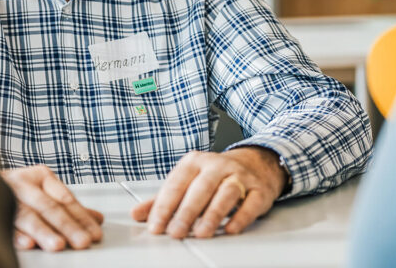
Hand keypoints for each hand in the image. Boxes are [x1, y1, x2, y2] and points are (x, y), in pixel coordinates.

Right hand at [1, 164, 104, 251]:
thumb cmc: (14, 190)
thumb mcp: (42, 192)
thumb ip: (68, 207)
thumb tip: (97, 219)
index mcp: (39, 177)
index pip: (65, 199)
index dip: (82, 217)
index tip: (95, 234)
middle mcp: (22, 184)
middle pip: (49, 207)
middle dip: (67, 226)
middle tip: (82, 241)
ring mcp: (4, 196)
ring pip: (27, 216)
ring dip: (43, 231)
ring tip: (58, 245)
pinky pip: (3, 224)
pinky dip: (15, 235)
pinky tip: (27, 244)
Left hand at [130, 148, 287, 238]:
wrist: (254, 162)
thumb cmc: (214, 175)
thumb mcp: (187, 182)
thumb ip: (162, 199)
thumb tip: (137, 214)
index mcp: (194, 162)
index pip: (176, 183)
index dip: (164, 206)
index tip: (156, 225)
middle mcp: (217, 166)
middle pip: (200, 189)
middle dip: (186, 212)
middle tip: (176, 232)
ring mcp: (239, 176)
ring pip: (226, 194)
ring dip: (213, 214)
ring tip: (201, 233)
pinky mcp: (259, 189)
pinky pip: (250, 202)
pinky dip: (241, 216)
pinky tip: (230, 228)